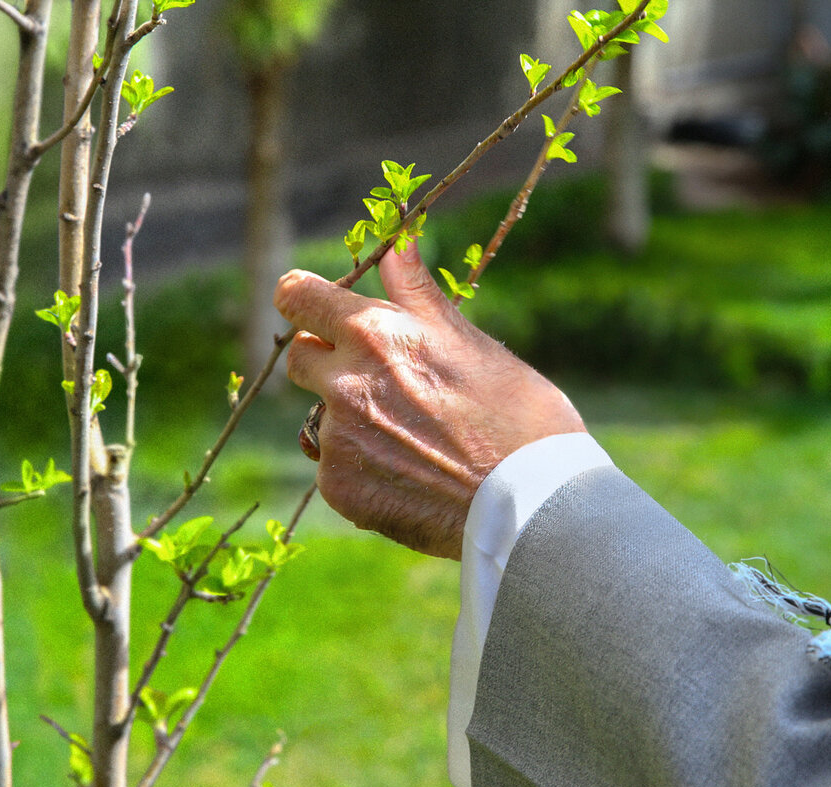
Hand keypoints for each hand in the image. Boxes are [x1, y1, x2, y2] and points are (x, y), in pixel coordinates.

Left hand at [274, 242, 585, 558]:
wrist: (533, 504)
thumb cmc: (519, 416)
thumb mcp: (471, 342)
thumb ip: (417, 294)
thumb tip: (395, 238)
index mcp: (377, 334)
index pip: (297, 296)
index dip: (305, 299)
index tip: (316, 308)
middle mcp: (345, 383)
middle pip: (300, 357)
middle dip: (329, 361)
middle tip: (384, 382)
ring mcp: (338, 439)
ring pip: (321, 417)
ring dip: (351, 421)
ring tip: (413, 441)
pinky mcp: (340, 488)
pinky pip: (335, 468)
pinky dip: (364, 470)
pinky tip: (412, 477)